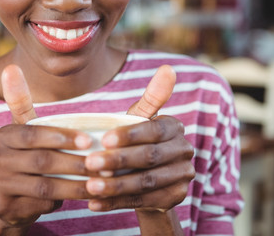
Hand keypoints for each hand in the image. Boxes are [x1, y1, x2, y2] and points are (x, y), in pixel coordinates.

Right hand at [0, 65, 93, 227]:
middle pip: (40, 161)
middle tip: (101, 164)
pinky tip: (85, 198)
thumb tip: (10, 67)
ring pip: (43, 186)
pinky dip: (65, 202)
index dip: (61, 137)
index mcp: (2, 135)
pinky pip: (39, 206)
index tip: (88, 139)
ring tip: (99, 183)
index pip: (33, 133)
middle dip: (74, 162)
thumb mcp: (27, 132)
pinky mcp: (2, 207)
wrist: (13, 202)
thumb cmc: (29, 158)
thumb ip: (21, 102)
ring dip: (75, 185)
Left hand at [84, 65, 194, 211]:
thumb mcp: (141, 120)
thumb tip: (168, 68)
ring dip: (115, 186)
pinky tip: (94, 203)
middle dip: (117, 161)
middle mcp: (184, 151)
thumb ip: (152, 97)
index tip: (103, 139)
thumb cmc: (138, 141)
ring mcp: (183, 176)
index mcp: (175, 127)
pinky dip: (116, 203)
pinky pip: (142, 202)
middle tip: (89, 163)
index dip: (129, 135)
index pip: (153, 130)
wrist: (149, 179)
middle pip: (149, 158)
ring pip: (145, 182)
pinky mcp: (175, 198)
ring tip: (89, 186)